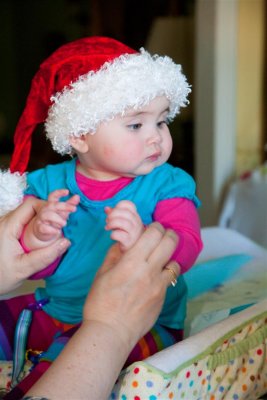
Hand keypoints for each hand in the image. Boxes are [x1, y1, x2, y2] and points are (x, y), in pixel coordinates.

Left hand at [0, 197, 70, 294]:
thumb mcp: (23, 269)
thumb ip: (45, 256)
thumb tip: (66, 242)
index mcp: (7, 227)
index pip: (31, 205)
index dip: (49, 207)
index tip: (61, 220)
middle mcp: (5, 221)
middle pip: (31, 206)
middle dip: (49, 211)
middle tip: (63, 222)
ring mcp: (6, 225)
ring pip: (29, 213)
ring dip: (44, 217)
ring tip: (58, 226)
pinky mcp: (8, 230)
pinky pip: (25, 220)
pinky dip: (38, 223)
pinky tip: (46, 232)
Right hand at [23, 189, 79, 248]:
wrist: (43, 232)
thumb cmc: (55, 219)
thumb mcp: (63, 211)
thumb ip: (70, 204)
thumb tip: (77, 196)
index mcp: (51, 204)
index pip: (53, 196)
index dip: (59, 193)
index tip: (67, 191)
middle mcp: (45, 210)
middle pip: (52, 205)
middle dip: (64, 206)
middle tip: (74, 209)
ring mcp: (41, 218)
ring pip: (47, 215)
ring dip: (58, 219)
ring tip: (64, 223)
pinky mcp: (39, 228)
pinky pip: (44, 227)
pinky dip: (52, 230)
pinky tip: (58, 231)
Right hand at [25, 223, 178, 399]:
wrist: (110, 332)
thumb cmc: (100, 302)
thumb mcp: (102, 273)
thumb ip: (115, 254)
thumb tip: (123, 242)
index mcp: (132, 261)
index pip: (154, 234)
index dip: (155, 227)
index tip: (152, 227)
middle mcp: (149, 271)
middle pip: (170, 243)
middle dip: (169, 234)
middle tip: (163, 235)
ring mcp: (159, 286)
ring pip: (175, 262)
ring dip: (169, 257)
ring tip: (160, 259)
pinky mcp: (162, 299)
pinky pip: (169, 280)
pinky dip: (165, 274)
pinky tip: (155, 278)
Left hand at [105, 200, 143, 250]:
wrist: (134, 250)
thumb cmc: (127, 234)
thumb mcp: (123, 222)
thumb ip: (114, 214)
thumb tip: (106, 208)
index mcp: (135, 216)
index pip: (129, 205)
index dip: (118, 206)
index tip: (113, 212)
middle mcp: (137, 223)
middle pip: (125, 213)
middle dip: (112, 214)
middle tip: (107, 220)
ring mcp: (134, 233)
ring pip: (123, 223)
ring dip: (112, 223)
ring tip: (107, 227)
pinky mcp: (129, 242)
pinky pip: (120, 235)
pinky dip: (113, 234)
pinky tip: (112, 236)